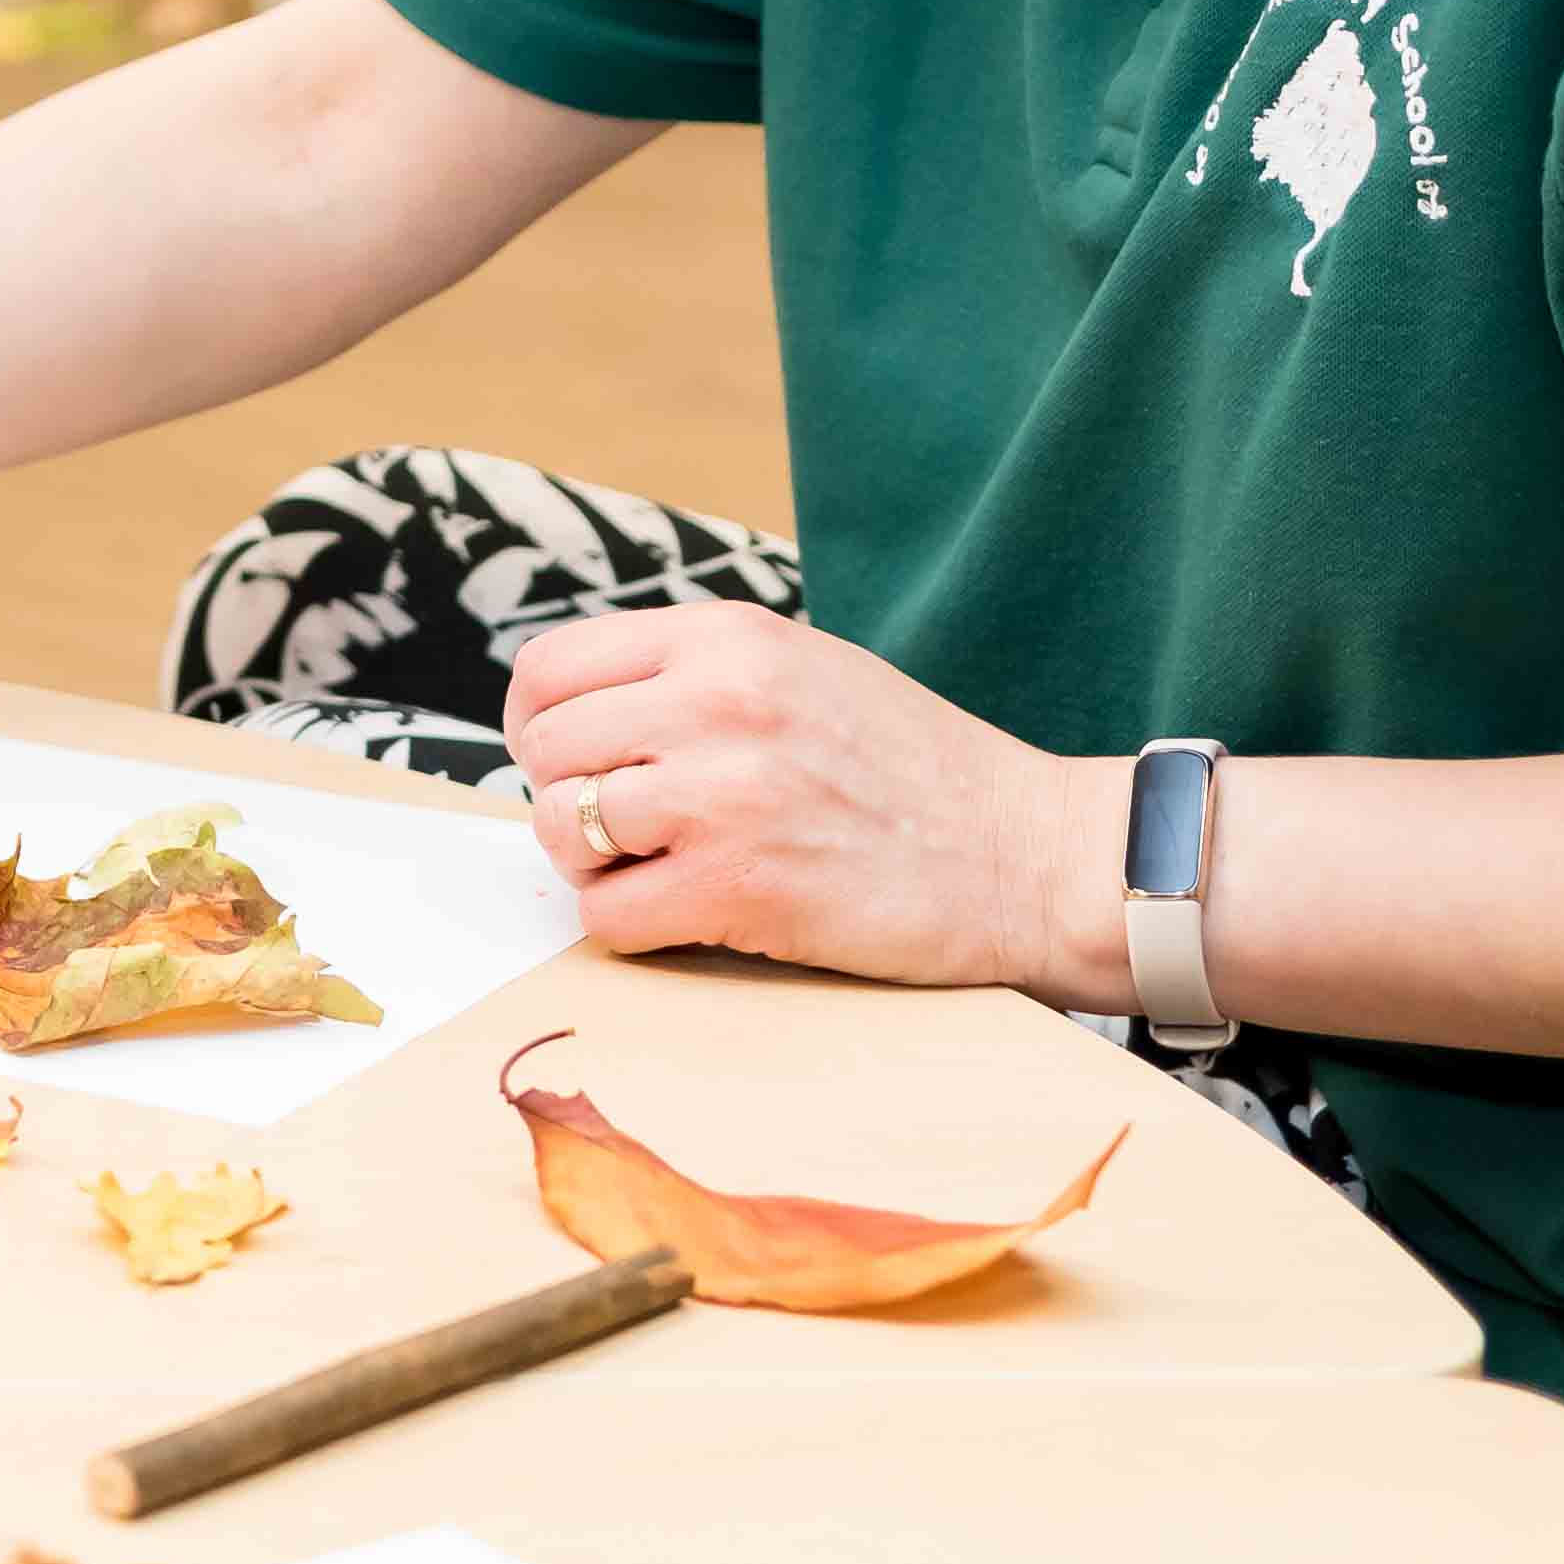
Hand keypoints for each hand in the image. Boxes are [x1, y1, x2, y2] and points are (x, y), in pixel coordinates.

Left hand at [504, 602, 1119, 1000]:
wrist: (1027, 855)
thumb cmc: (915, 767)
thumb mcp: (803, 668)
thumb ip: (695, 674)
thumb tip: (580, 712)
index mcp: (725, 639)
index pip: (548, 669)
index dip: (536, 724)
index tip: (564, 758)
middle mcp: (713, 703)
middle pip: (544, 750)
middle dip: (560, 795)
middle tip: (613, 825)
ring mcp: (722, 796)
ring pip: (561, 829)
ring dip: (591, 862)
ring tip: (651, 866)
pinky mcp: (738, 889)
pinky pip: (607, 913)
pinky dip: (627, 924)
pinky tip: (681, 912)